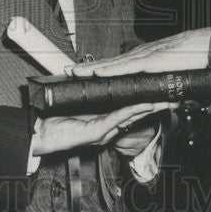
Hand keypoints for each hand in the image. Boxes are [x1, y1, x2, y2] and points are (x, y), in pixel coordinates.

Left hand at [31, 102, 172, 156]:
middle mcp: (106, 127)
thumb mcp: (77, 103)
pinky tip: (142, 105)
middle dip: (155, 106)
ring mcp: (102, 131)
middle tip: (172, 99)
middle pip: (135, 114)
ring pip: (130, 117)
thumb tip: (98, 77)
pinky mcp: (95, 133)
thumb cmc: (54, 119)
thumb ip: (90, 94)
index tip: (161, 93)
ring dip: (148, 108)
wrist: (38, 134)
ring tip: (164, 101)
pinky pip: (116, 119)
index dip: (146, 102)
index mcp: (104, 120)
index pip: (129, 110)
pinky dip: (130, 111)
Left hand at [67, 28, 210, 77]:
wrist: (206, 48)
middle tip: (67, 71)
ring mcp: (142, 58)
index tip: (83, 72)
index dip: (99, 68)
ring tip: (72, 72)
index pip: (116, 65)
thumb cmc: (193, 60)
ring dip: (90, 69)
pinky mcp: (148, 62)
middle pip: (107, 63)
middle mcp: (139, 56)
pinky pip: (123, 68)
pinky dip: (107, 71)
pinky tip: (94, 73)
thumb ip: (167, 88)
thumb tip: (167, 101)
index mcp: (144, 59)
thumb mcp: (175, 77)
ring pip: (110, 65)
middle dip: (86, 68)